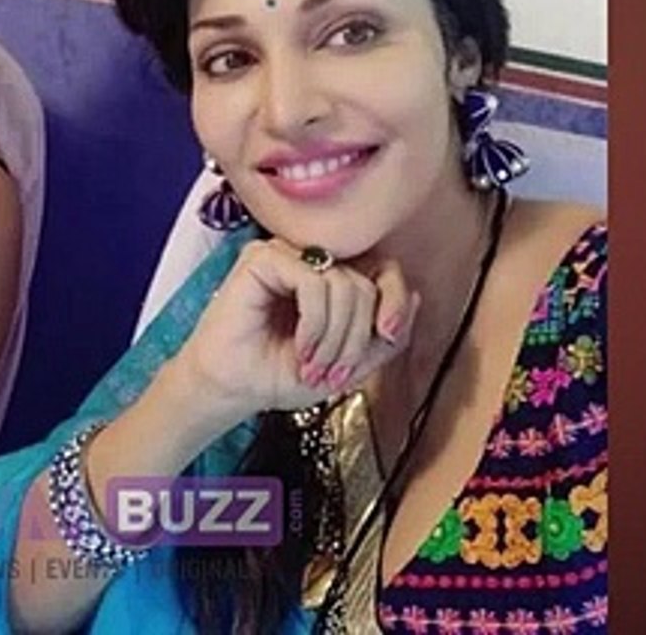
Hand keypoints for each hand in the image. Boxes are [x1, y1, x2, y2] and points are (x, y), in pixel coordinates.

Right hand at [170, 239, 419, 422]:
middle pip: (366, 283)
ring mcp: (286, 255)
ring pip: (344, 283)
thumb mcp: (348, 364)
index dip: (395, 298)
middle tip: (334, 371)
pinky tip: (301, 345)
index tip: (389, 333)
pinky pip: (314, 281)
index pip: (383, 268)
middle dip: (357, 337)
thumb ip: (383, 338)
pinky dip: (315, 322)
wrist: (231, 390)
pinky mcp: (263, 258)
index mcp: (331, 278)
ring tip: (313, 364)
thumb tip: (415, 299)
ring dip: (335, 336)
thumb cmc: (277, 375)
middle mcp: (310, 260)